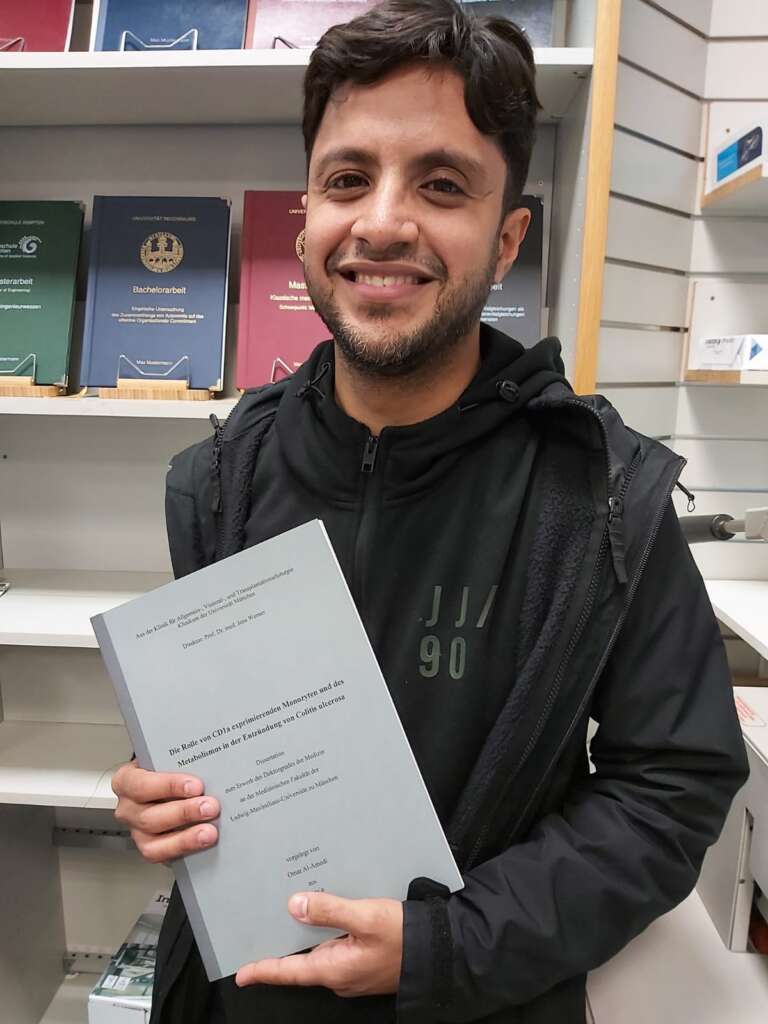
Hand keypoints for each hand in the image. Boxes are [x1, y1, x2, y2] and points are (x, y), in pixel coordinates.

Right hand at [112, 759, 219, 862]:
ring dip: (186, 837)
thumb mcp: (168, 759)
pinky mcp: (151, 849)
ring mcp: (138, 831)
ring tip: (209, 831)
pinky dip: (185, 850)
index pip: (141, 784)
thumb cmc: (168, 770)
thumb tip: (210, 764)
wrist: (169, 786)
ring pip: (154, 842)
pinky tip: (203, 843)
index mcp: (127, 781)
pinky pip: (165, 856)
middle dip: (184, 813)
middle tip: (210, 807)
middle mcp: (128, 809)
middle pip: (149, 817)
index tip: (196, 785)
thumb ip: (182, 761)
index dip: (169, 786)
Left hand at [235, 892, 402, 996]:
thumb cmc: (404, 937)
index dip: (263, 970)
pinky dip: (328, 931)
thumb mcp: (365, 917)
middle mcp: (339, 975)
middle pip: (302, 960)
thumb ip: (329, 911)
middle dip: (284, 943)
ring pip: (320, 950)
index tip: (240, 974)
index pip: (288, 972)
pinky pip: (337, 946)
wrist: (441, 953)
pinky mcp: (364, 960)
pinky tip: (328, 911)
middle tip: (264, 922)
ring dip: (307, 932)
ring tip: (293, 907)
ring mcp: (352, 970)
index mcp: (333, 969)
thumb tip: (295, 905)